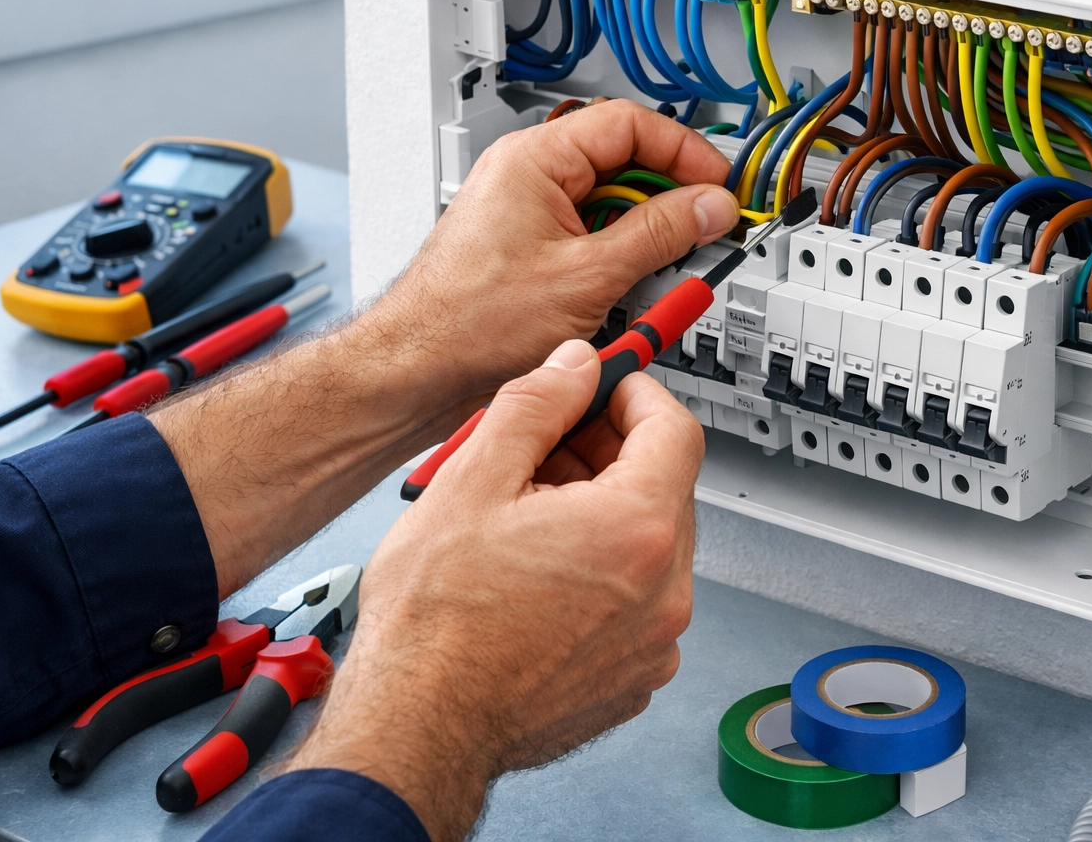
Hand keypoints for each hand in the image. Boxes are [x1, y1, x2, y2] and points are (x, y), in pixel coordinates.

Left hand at [151, 99, 732, 596]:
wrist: (416, 373)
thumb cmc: (468, 323)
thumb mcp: (589, 275)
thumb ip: (660, 234)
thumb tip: (709, 208)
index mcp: (534, 159)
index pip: (629, 125)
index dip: (684, 151)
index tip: (719, 184)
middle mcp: (526, 178)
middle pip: (622, 164)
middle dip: (668, 200)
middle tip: (704, 230)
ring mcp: (525, 215)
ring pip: (608, 208)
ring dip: (643, 238)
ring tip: (663, 273)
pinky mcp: (527, 253)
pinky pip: (588, 240)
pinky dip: (617, 263)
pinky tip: (627, 295)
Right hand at [285, 339, 700, 839]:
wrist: (417, 725)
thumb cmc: (436, 622)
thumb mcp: (473, 478)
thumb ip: (536, 406)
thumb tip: (573, 367)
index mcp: (638, 529)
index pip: (675, 430)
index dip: (636, 396)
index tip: (605, 388)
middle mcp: (665, 590)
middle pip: (664, 490)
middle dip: (610, 458)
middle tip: (548, 452)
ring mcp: (654, 644)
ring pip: (648, 550)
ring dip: (603, 520)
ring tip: (528, 520)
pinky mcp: (633, 680)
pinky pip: (636, 606)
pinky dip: (602, 580)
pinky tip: (540, 578)